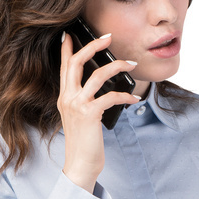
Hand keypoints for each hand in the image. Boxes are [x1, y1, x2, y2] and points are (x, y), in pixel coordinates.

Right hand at [58, 30, 139, 187]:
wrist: (80, 165)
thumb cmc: (84, 143)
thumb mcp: (80, 118)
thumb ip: (85, 102)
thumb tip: (103, 88)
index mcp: (64, 98)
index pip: (64, 67)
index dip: (67, 49)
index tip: (70, 34)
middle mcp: (67, 99)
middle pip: (76, 63)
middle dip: (92, 46)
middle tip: (108, 36)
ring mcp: (77, 106)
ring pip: (97, 76)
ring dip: (117, 67)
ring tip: (131, 64)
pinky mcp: (89, 114)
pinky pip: (110, 96)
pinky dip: (125, 95)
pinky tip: (134, 97)